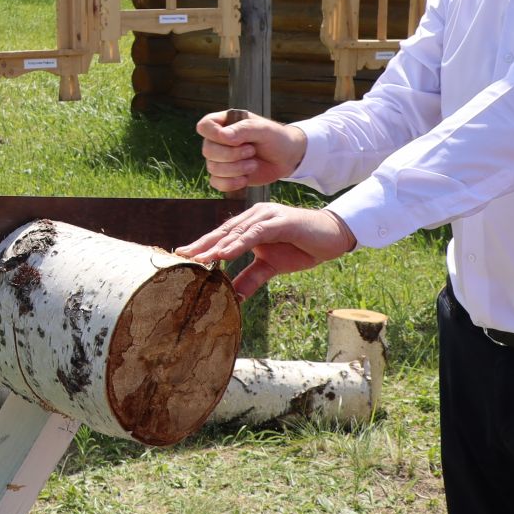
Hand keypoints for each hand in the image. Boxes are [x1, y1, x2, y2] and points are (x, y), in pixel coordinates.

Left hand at [176, 204, 356, 297]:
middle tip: (180, 256)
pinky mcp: (280, 221)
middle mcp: (253, 216)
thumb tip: (234, 296)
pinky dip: (239, 243)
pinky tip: (225, 254)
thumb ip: (251, 277)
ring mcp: (266, 216)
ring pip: (235, 231)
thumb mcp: (271, 266)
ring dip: (216, 245)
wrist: (333, 236)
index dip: (202, 247)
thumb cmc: (301, 247)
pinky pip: (255, 233)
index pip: (221, 237)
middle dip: (201, 245)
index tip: (180, 257)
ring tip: (198, 258)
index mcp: (249, 225)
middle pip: (222, 232)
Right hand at [198, 108, 305, 193]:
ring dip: (235, 169)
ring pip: (212, 168)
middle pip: (207, 150)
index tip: (232, 139)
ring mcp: (221, 159)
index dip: (213, 134)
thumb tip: (223, 137)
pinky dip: (230, 183)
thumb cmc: (276, 138)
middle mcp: (218, 141)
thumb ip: (243, 129)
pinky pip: (216, 183)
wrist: (287, 158)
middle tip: (251, 151)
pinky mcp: (225, 176)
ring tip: (253, 165)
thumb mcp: (263, 129)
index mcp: (225, 123)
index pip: (204, 126)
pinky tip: (245, 179)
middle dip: (231, 155)